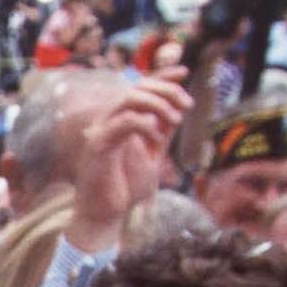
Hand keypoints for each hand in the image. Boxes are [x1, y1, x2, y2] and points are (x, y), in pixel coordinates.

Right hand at [70, 67, 191, 251]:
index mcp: (121, 119)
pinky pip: (125, 121)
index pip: (141, 86)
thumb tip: (177, 109)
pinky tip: (158, 138)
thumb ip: (161, 131)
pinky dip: (146, 124)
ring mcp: (102, 130)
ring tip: (175, 121)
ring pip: (130, 98)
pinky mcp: (100, 145)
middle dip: (167, 90)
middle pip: (138, 86)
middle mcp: (109, 119)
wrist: (105, 214)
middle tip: (187, 106)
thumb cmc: (125, 187)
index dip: (162, 75)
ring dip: (158, 104)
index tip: (185, 72)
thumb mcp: (152, 154)